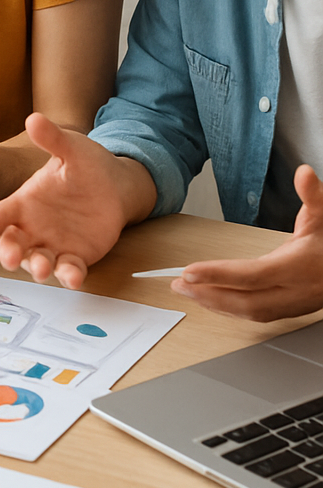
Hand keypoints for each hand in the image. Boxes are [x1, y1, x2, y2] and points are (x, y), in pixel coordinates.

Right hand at [0, 112, 156, 287]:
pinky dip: (69, 276)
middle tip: (10, 257)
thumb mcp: (70, 149)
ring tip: (43, 267)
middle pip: (12, 243)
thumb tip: (33, 118)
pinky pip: (68, 271)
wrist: (115, 186)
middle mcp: (33, 227)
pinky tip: (74, 276)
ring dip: (37, 267)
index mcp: (24, 202)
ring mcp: (52, 244)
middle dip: (8, 252)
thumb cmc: (85, 165)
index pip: (0, 213)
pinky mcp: (75, 257)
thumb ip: (52, 139)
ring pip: (37, 261)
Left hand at [172, 164, 322, 320]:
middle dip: (209, 293)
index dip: (219, 274)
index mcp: (299, 267)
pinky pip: (256, 315)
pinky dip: (229, 308)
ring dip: (215, 304)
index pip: (252, 274)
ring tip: (187, 291)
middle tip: (178, 283)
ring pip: (250, 312)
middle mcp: (296, 291)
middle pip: (247, 300)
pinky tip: (211, 299)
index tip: (188, 270)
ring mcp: (294, 305)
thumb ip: (313, 196)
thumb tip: (304, 173)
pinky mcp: (290, 310)